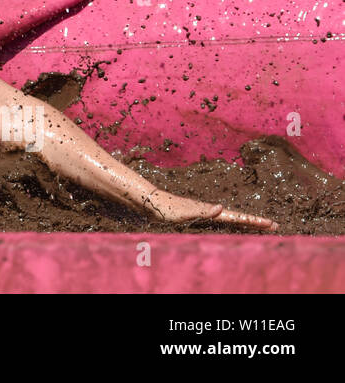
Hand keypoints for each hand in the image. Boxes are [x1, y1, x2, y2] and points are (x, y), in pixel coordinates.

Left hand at [141, 187, 277, 232]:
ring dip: (246, 221)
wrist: (152, 202)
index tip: (271, 223)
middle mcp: (211, 211)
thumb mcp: (186, 212)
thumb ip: (204, 211)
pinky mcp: (198, 215)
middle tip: (275, 225)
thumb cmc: (168, 209)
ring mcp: (205, 213)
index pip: (237, 217)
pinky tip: (232, 222)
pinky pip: (221, 220)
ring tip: (260, 224)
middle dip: (256, 221)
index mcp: (212, 212)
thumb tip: (221, 207)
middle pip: (238, 216)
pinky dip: (232, 222)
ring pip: (231, 218)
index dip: (254, 221)